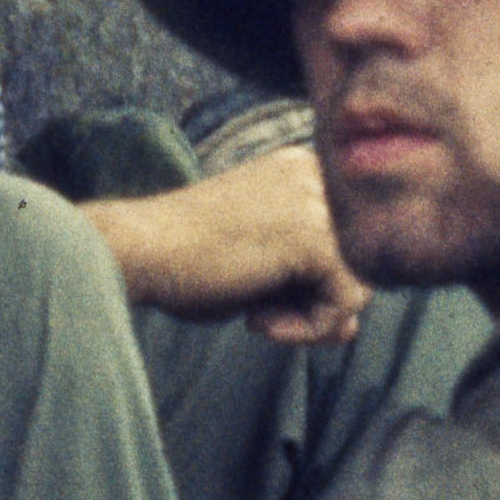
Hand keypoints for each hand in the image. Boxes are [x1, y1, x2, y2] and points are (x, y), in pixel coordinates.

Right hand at [83, 143, 364, 340]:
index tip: (262, 302)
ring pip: (358, 285)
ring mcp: (319, 202)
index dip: (312, 286)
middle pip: (357, 263)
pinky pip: (343, 303)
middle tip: (262, 315)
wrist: (141, 250)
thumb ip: (309, 290)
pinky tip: (255, 321)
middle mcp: (317, 175)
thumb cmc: (185, 262)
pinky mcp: (314, 236)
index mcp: (301, 170)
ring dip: (311, 319)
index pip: (344, 241)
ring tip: (258, 317)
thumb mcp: (259, 275)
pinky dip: (305, 328)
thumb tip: (352, 329)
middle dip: (317, 304)